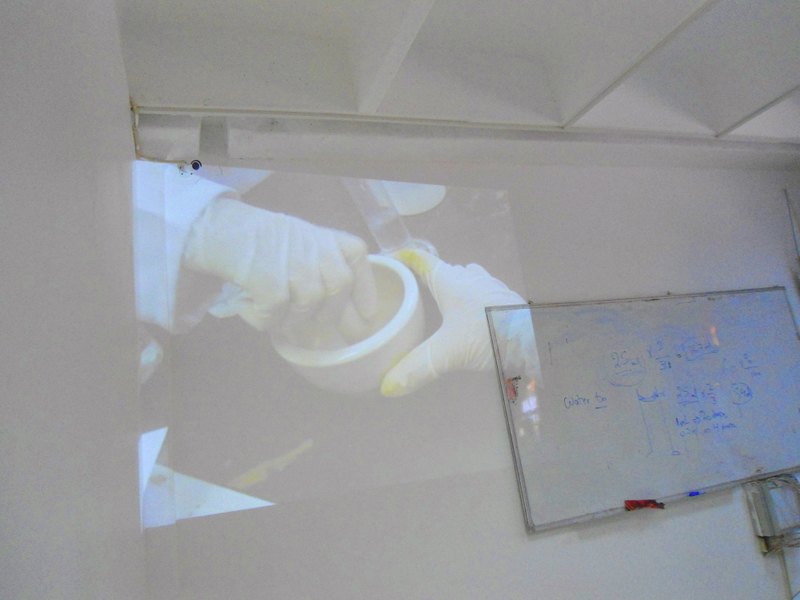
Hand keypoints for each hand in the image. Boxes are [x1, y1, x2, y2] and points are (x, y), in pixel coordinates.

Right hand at [184, 198, 376, 332]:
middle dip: (329, 315)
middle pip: (339, 289)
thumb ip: (325, 268)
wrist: (219, 230)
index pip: (357, 258)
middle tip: (313, 325)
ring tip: (274, 314)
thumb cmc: (261, 241)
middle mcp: (317, 247)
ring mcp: (295, 264)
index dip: (365, 292)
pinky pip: (277, 316)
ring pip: (308, 308)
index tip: (366, 317)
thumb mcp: (302, 243)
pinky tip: (251, 309)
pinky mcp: (270, 282)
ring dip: (291, 320)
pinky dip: (264, 320)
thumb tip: (351, 317)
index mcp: (327, 236)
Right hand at [381, 249, 523, 396]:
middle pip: (443, 270)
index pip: (421, 260)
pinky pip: (480, 291)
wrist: (538, 340)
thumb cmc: (489, 335)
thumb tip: (388, 387)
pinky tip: (468, 320)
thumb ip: (417, 368)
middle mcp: (469, 277)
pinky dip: (469, 300)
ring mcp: (490, 286)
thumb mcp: (448, 353)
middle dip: (427, 278)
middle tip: (411, 294)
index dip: (404, 257)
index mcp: (450, 281)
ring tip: (439, 306)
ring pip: (464, 279)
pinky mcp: (505, 299)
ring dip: (452, 288)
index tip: (391, 260)